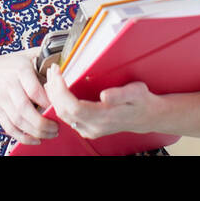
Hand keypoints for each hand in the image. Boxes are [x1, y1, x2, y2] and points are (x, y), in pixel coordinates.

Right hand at [0, 46, 59, 145]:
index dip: (47, 101)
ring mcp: (2, 100)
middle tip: (57, 127)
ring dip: (35, 131)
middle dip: (42, 122)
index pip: (33, 89)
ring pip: (18, 121)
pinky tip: (35, 139)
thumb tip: (65, 58)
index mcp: (20, 70)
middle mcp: (9, 85)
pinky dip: (22, 137)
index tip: (59, 108)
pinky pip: (9, 127)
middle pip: (25, 109)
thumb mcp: (25, 55)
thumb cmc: (8, 64)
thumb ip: (43, 57)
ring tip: (50, 134)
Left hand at [44, 66, 161, 140]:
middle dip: (54, 90)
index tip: (58, 73)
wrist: (147, 117)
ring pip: (63, 115)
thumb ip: (120, 94)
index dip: (61, 90)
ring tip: (53, 77)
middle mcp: (94, 127)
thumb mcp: (136, 93)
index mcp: (104, 118)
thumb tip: (104, 96)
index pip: (73, 107)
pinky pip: (67, 117)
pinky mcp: (88, 129)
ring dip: (54, 96)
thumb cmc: (141, 102)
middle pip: (64, 111)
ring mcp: (90, 130)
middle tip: (53, 70)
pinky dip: (59, 102)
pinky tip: (58, 91)